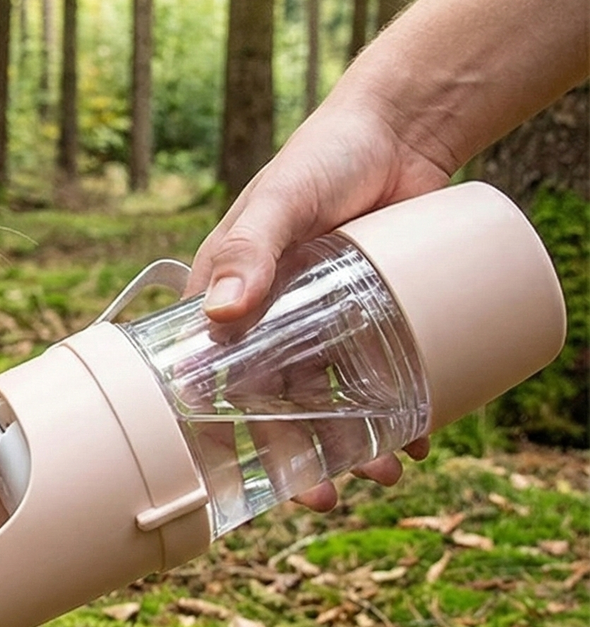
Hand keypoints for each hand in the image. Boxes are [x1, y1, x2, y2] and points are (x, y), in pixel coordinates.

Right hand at [188, 100, 448, 508]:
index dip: (223, 436)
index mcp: (222, 299)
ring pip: (326, 402)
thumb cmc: (325, 156)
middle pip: (271, 406)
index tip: (246, 478)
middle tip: (325, 497)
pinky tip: (416, 438)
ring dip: (349, 446)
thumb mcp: (281, 202)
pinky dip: (395, 414)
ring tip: (385, 473)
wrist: (403, 129)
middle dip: (297, 459)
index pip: (209, 381)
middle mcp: (265, 319)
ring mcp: (320, 322)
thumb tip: (220, 313)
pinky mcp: (370, 317)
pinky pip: (374, 378)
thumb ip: (248, 249)